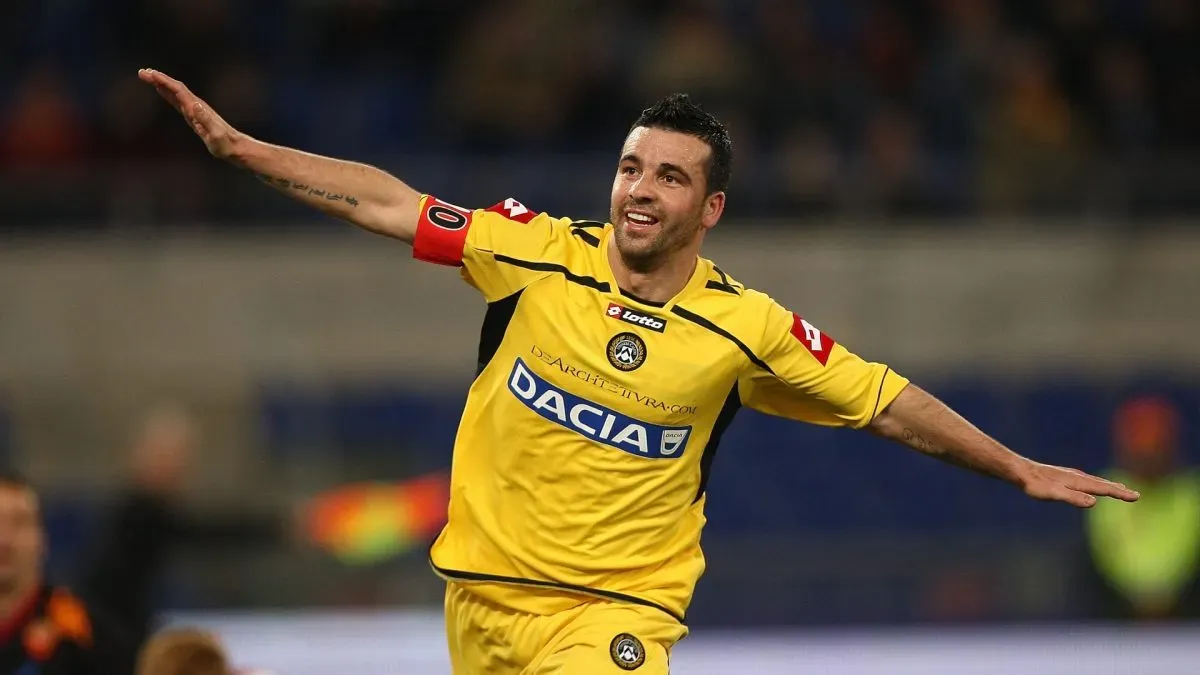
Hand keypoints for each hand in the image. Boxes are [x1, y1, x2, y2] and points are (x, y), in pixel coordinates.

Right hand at [138, 68, 243, 159]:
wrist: (234, 147)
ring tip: (147, 76)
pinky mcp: (193, 116)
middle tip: (142, 72)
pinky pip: (177, 101)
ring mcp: (194, 110)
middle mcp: (195, 106)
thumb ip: (207, 121)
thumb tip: (195, 104)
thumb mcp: (216, 135)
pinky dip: (167, 93)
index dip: (164, 82)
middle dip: (159, 79)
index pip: (179, 91)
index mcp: (197, 109)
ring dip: (161, 84)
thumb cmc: (225, 144)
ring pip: (175, 92)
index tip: (151, 74)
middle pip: (175, 88)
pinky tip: (161, 90)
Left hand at [1019, 461, 1139, 507]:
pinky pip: (1084, 480)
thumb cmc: (1035, 485)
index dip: (1120, 493)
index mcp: (1078, 482)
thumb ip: (1073, 498)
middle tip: (1136, 495)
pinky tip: (1092, 486)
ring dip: (1108, 485)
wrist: (1019, 471)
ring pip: (1094, 481)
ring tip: (1120, 488)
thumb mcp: (1053, 494)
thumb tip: (1094, 502)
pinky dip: (1095, 483)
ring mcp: (1070, 476)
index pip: (1103, 488)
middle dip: (1118, 490)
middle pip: (1102, 484)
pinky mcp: (1062, 477)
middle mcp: (1077, 476)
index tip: (1136, 496)